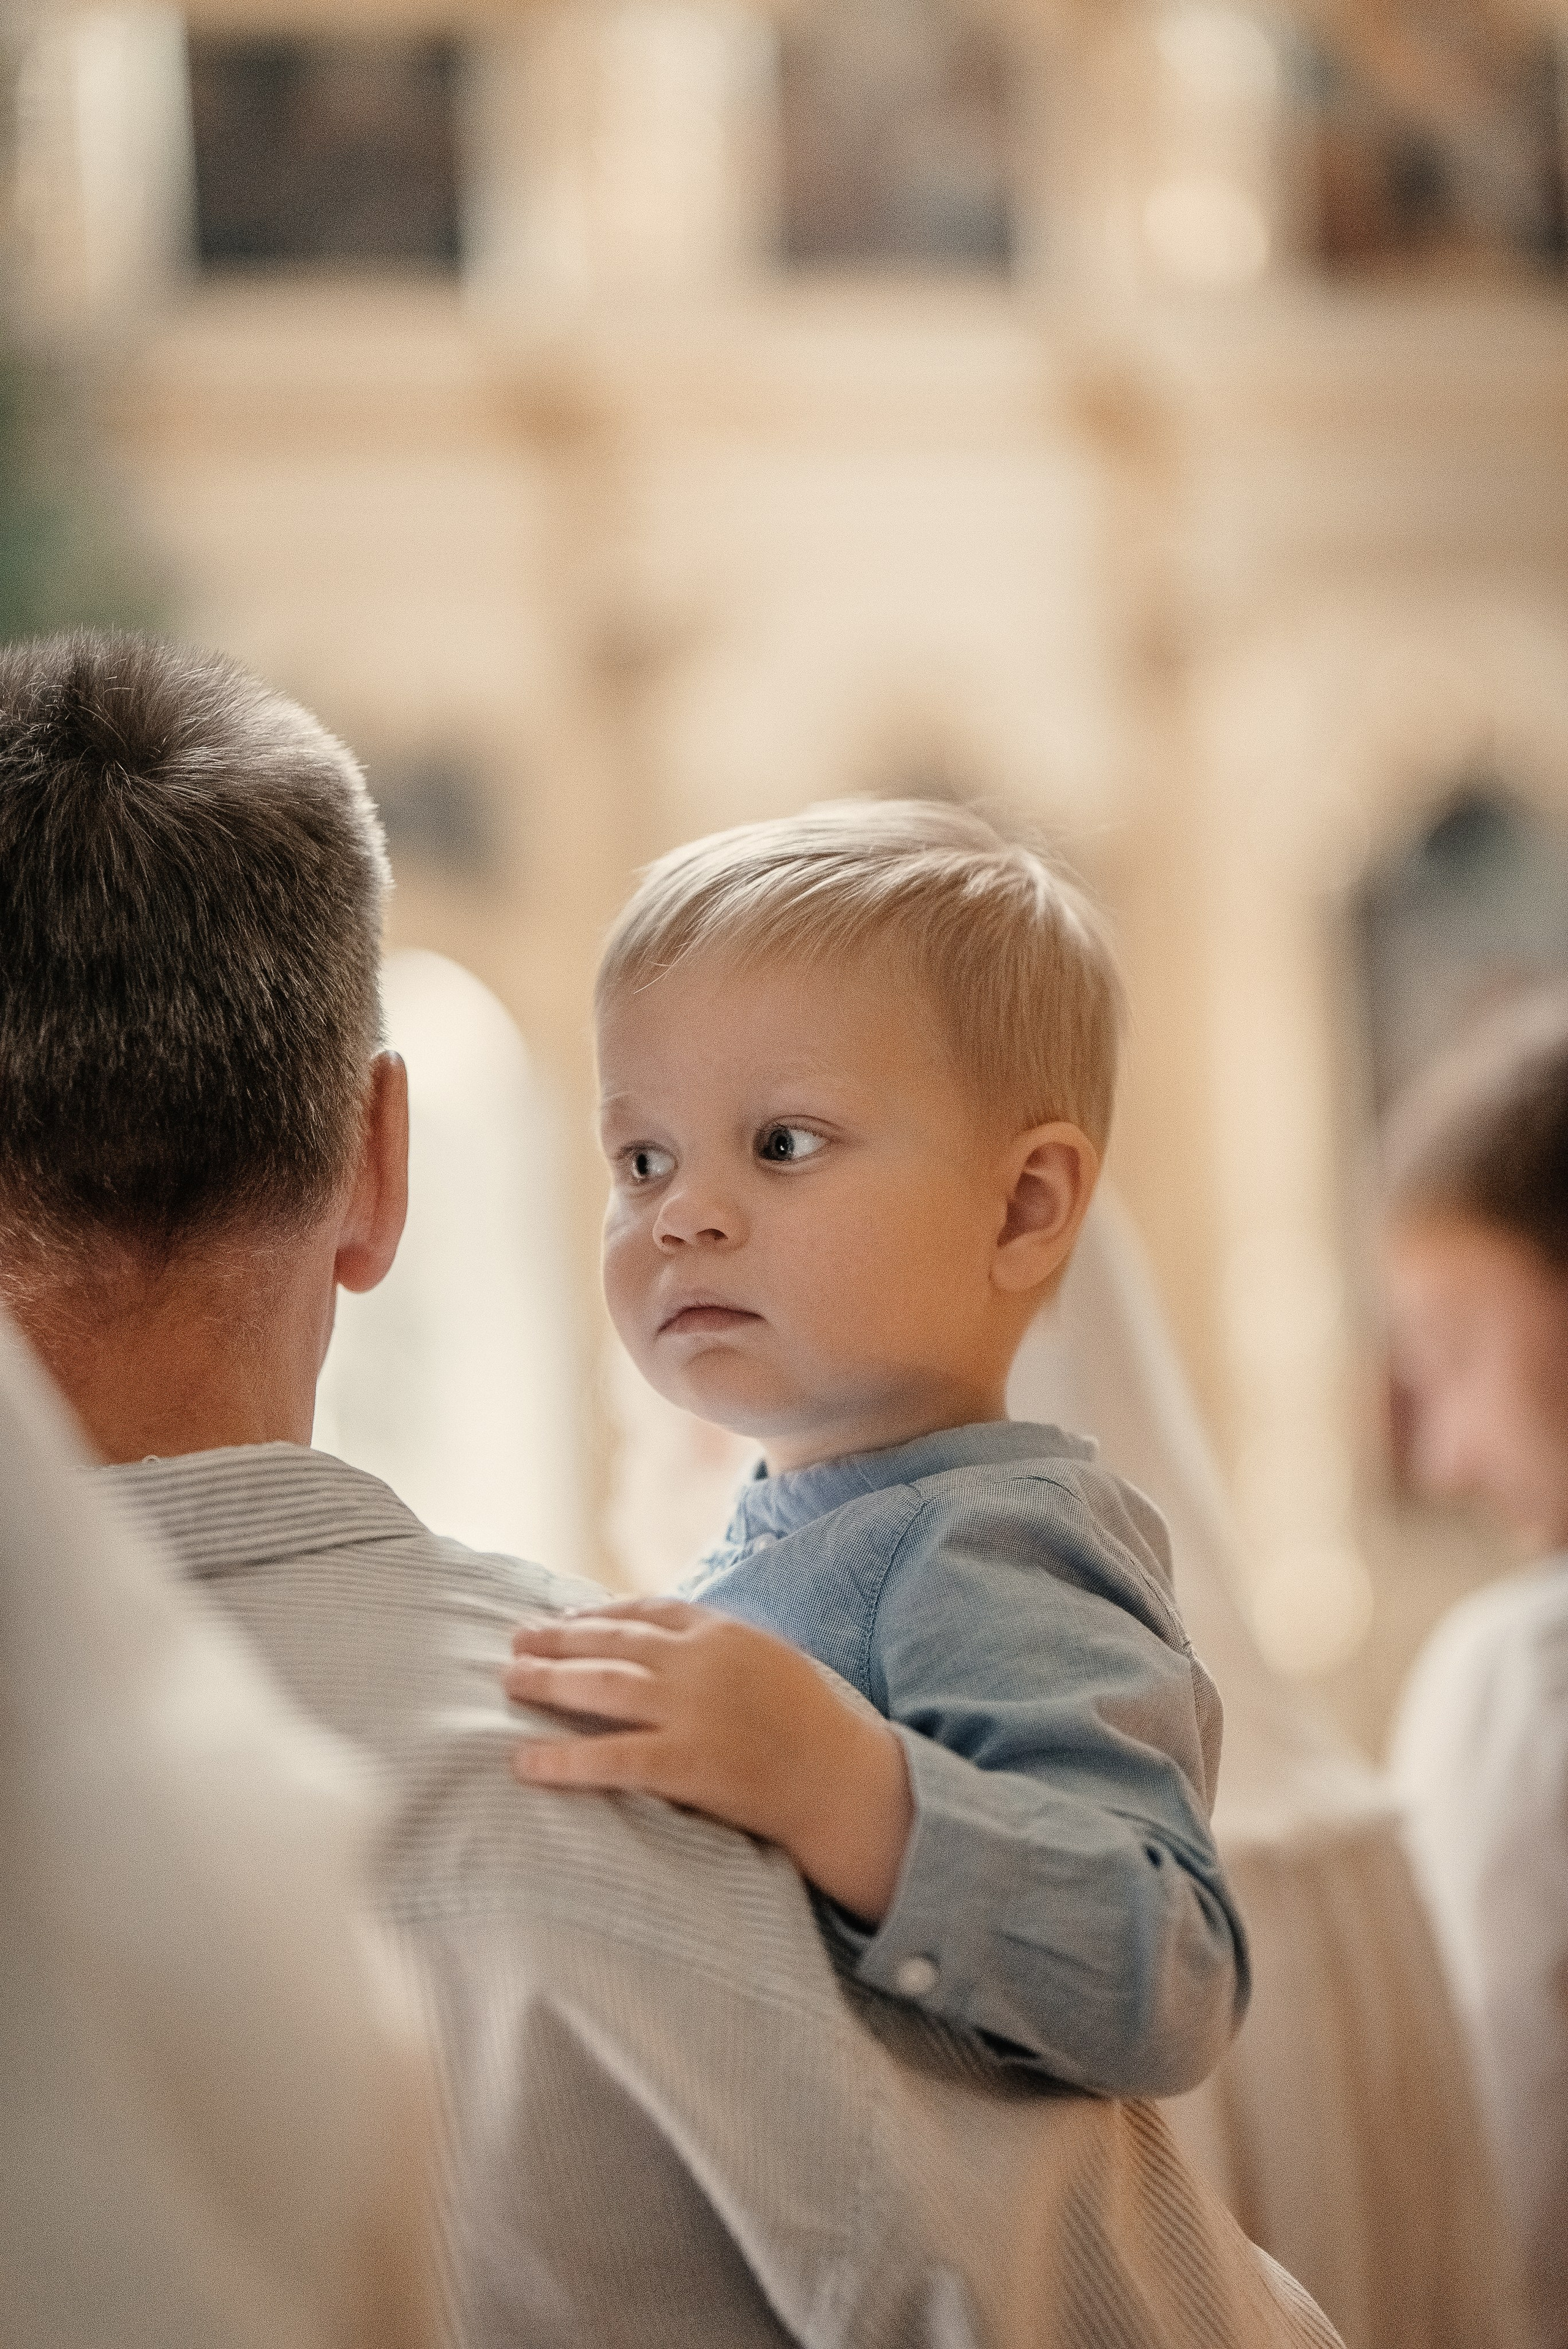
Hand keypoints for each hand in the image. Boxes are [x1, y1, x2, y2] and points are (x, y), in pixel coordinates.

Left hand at [503, 1597, 913, 1924]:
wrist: (848, 1782)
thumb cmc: (815, 1728)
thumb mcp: (771, 1662)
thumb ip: (720, 1650)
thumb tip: (665, 1644)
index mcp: (725, 1632)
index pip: (646, 1611)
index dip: (598, 1613)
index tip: (564, 1617)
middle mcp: (702, 1662)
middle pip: (612, 1640)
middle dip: (557, 1638)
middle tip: (515, 1639)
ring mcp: (693, 1711)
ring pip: (603, 1685)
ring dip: (549, 1680)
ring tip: (509, 1680)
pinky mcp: (688, 1763)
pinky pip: (611, 1758)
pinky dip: (563, 1758)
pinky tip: (525, 1760)